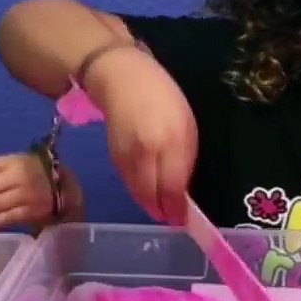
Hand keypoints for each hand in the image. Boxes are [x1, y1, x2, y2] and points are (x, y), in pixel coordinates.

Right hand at [85, 47, 197, 223]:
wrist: (121, 79)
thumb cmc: (162, 97)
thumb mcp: (185, 125)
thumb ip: (185, 158)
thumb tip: (183, 191)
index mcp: (168, 142)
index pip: (173, 188)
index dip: (179, 209)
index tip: (186, 220)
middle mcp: (145, 154)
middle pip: (153, 196)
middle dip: (164, 212)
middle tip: (175, 219)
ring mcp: (127, 158)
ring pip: (140, 193)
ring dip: (152, 206)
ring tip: (163, 210)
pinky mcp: (114, 159)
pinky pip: (130, 184)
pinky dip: (141, 193)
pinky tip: (149, 193)